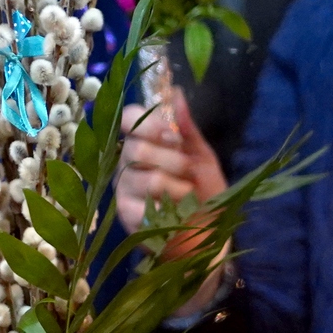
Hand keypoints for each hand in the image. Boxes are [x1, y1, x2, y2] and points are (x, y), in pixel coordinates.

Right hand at [114, 88, 224, 235]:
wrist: (208, 237)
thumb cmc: (205, 195)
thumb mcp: (203, 159)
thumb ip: (189, 130)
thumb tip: (179, 94)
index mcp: (145, 142)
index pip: (130, 118)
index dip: (149, 123)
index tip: (172, 137)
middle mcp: (128, 162)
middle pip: (136, 148)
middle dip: (172, 161)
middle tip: (189, 173)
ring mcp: (124, 188)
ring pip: (144, 178)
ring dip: (176, 188)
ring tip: (188, 198)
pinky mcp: (124, 214)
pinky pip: (139, 205)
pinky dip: (164, 210)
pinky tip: (173, 215)